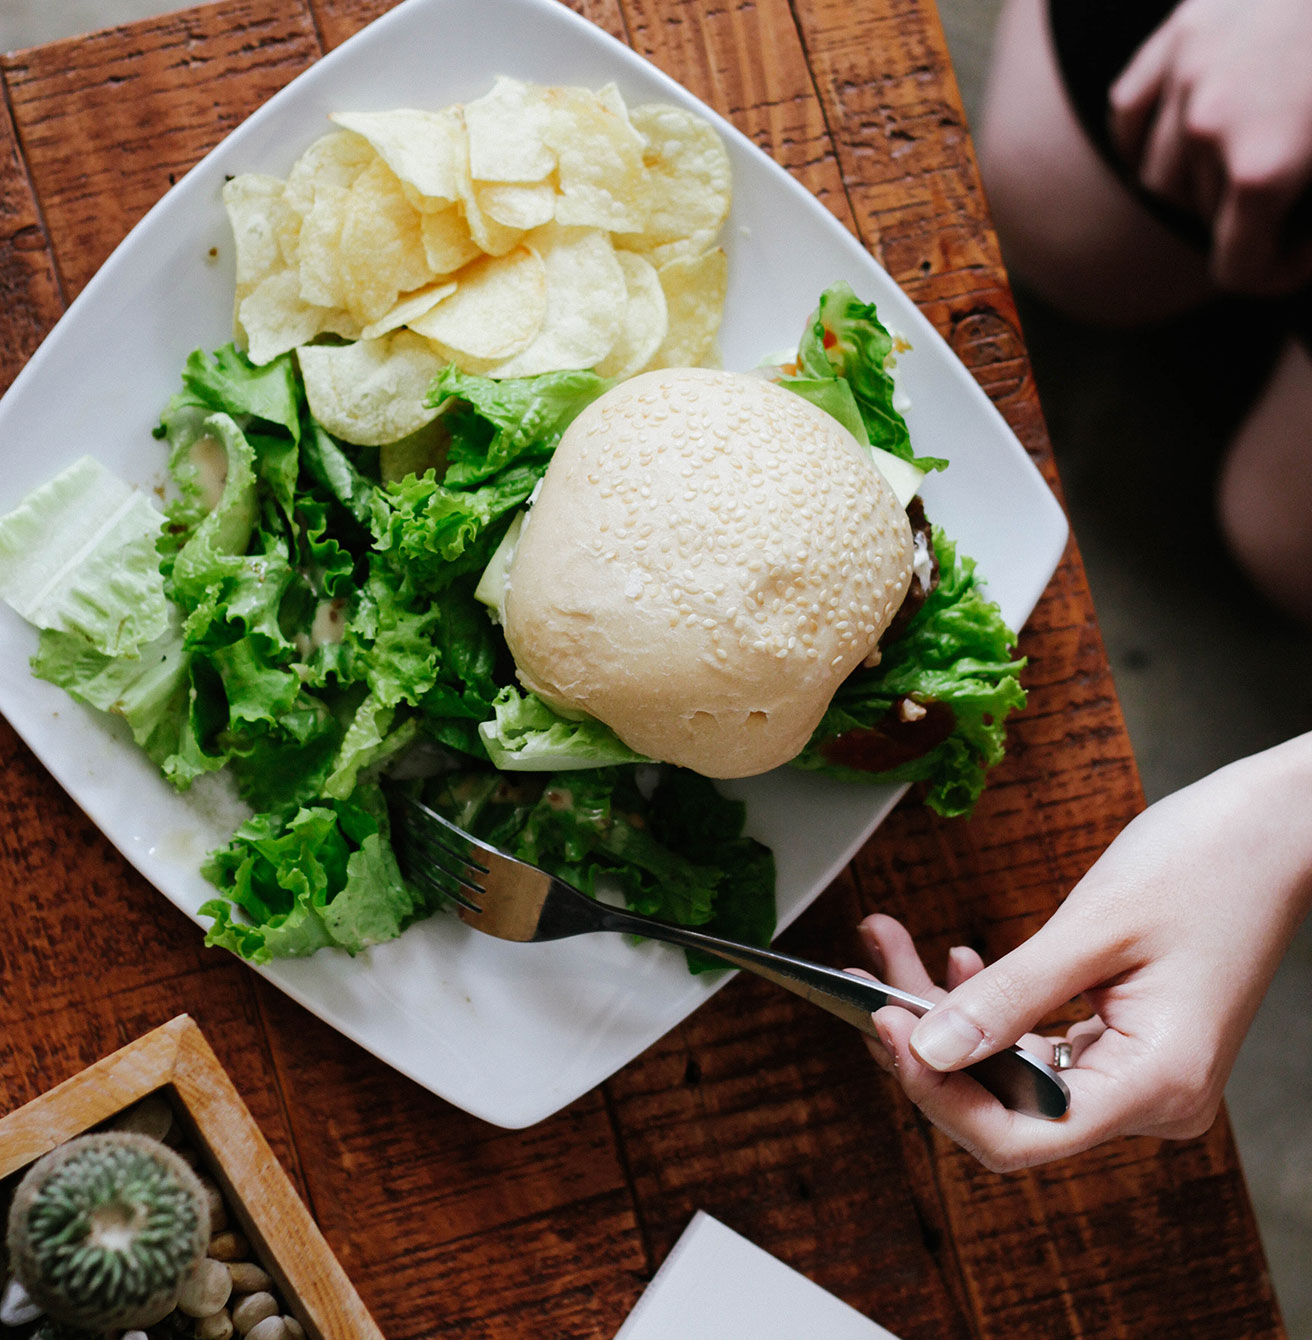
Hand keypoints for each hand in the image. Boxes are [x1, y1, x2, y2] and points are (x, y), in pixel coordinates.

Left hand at [859, 734, 1311, 1170]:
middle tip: (867, 980)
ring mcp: (1137, 1075)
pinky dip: (990, 1006)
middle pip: (1005, 1106)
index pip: (1019, 1138)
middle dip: (927, 1044)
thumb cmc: (1206, 866)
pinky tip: (957, 961)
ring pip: (1011, 1071)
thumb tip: (924, 1051)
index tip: (884, 1025)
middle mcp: (1149, 1099)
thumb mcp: (1091, 929)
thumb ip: (1006, 998)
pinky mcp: (1124, 1044)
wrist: (1272, 831)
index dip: (938, 1093)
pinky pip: (1036, 1043)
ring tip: (890, 949)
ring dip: (946, 1015)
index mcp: (1155, 1085)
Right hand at [1108, 0, 1311, 293]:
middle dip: (1245, 212)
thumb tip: (1301, 254)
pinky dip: (1149, 136)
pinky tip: (1189, 134)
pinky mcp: (1180, 32)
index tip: (1305, 246)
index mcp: (1263, 168)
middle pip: (1200, 217)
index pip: (1238, 270)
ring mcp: (1188, 74)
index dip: (1277, 271)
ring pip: (1159, 175)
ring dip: (1198, 177)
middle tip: (1292, 184)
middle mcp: (1210, 126)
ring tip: (1248, 150)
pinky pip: (1131, 115)